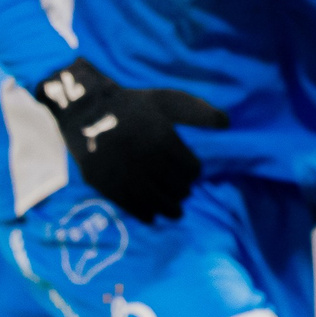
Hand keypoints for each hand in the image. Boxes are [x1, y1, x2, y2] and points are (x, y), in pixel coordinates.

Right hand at [33, 57, 227, 222]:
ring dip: (168, 209)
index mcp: (163, 138)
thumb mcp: (167, 100)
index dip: (193, 173)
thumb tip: (228, 124)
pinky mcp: (107, 184)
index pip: (191, 169)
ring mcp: (125, 173)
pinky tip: (152, 216)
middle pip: (176, 188)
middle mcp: (145, 158)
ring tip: (173, 211)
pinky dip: (145, 215)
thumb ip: (199, 112)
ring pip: (156, 202)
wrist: (87, 110)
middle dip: (182, 192)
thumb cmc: (133, 105)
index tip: (189, 173)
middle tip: (180, 193)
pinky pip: (132, 207)